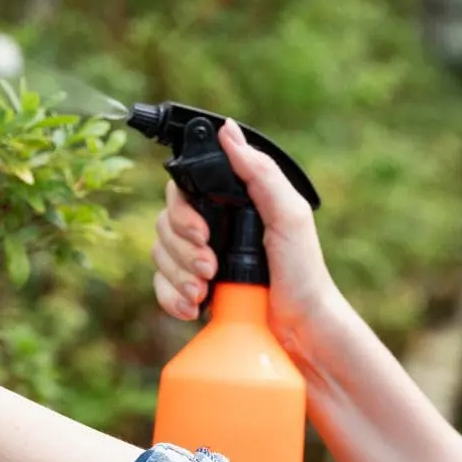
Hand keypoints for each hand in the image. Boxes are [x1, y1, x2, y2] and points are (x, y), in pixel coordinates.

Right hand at [150, 120, 341, 345]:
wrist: (301, 329)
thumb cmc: (302, 271)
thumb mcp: (289, 215)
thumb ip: (260, 173)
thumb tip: (228, 131)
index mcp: (230, 204)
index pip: (182, 191)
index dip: (183, 213)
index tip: (203, 233)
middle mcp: (212, 228)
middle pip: (164, 224)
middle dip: (182, 250)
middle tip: (210, 268)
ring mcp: (200, 261)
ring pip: (159, 256)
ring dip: (178, 276)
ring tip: (205, 292)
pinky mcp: (194, 291)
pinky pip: (161, 287)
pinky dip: (171, 298)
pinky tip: (193, 308)